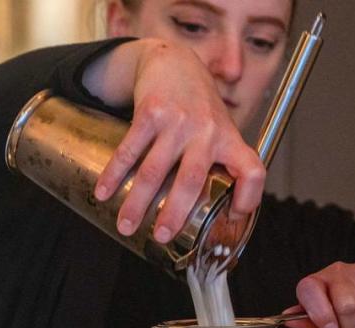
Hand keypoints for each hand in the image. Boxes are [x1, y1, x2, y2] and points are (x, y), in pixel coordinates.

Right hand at [90, 39, 264, 243]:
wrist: (174, 62)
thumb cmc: (199, 108)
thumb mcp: (221, 131)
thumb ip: (222, 166)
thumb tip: (224, 216)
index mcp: (229, 141)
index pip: (252, 171)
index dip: (248, 199)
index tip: (231, 217)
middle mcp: (206, 131)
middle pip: (192, 179)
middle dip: (174, 212)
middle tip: (161, 237)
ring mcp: (178, 121)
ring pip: (155, 170)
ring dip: (137, 202)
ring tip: (125, 226)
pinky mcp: (150, 112)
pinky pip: (130, 149)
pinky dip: (114, 174)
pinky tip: (103, 193)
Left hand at [283, 262, 354, 327]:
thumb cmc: (338, 312)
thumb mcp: (320, 323)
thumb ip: (307, 323)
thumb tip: (289, 320)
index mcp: (315, 282)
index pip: (310, 291)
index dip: (320, 314)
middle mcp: (338, 271)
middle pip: (349, 305)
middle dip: (351, 326)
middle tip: (350, 324)